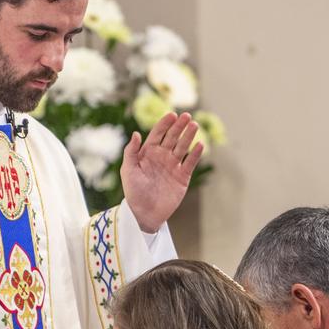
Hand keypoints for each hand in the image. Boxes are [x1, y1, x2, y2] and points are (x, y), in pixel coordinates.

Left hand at [121, 112, 203, 233]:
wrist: (144, 213)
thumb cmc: (133, 192)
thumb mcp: (128, 170)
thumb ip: (131, 152)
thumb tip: (136, 133)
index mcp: (148, 153)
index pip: (158, 134)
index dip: (164, 124)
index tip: (172, 115)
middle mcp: (162, 157)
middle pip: (172, 137)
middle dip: (179, 126)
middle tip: (187, 116)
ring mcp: (173, 166)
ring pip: (183, 147)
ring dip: (189, 136)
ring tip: (194, 125)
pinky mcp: (182, 177)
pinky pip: (190, 163)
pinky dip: (196, 154)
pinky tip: (200, 144)